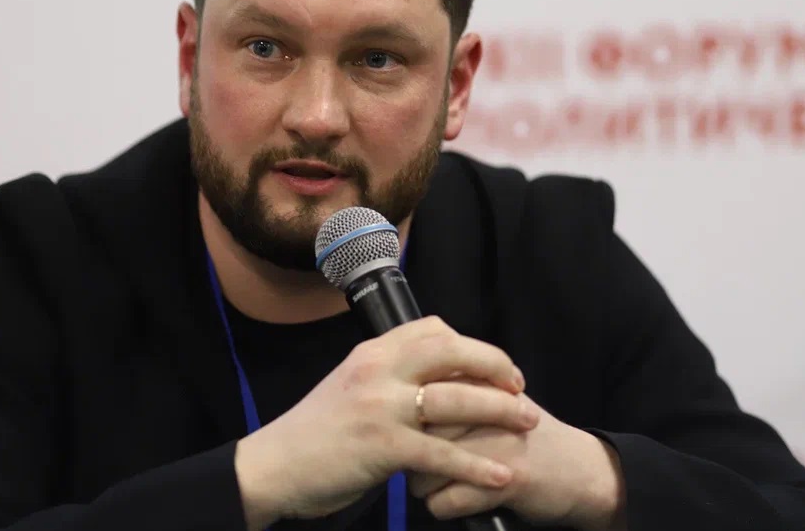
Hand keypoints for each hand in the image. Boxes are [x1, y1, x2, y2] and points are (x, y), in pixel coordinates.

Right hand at [234, 316, 537, 529]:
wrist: (276, 465)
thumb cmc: (316, 433)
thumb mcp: (350, 387)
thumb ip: (386, 376)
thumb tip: (429, 379)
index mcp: (371, 352)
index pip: (432, 329)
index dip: (471, 344)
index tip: (494, 364)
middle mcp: (378, 370)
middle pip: (452, 352)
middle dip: (496, 366)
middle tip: (520, 386)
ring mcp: (380, 407)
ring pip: (455, 400)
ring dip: (500, 411)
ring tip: (528, 422)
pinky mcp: (382, 446)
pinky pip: (443, 454)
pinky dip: (478, 466)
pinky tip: (502, 475)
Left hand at [408, 394, 626, 530]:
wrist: (582, 470)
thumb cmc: (528, 435)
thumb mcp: (495, 398)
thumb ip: (455, 386)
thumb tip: (399, 388)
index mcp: (478, 381)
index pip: (418, 392)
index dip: (406, 417)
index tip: (411, 431)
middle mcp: (486, 406)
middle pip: (414, 430)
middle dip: (408, 452)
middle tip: (420, 462)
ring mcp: (496, 442)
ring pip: (423, 468)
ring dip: (423, 483)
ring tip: (439, 483)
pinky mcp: (506, 480)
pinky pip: (445, 501)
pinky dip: (443, 507)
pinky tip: (457, 501)